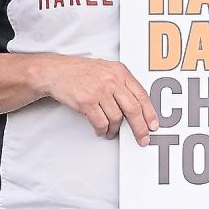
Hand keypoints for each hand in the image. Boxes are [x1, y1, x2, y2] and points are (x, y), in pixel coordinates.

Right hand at [35, 54, 157, 144]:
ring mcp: (99, 90)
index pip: (142, 95)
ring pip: (116, 118)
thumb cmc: (81, 72)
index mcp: (120, 72)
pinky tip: (101, 130)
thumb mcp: (107, 70)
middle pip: (133, 109)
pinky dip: (102, 130)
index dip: (150, 113)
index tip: (153, 125)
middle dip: (140, 128)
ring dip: (115, 129)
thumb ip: (123, 85)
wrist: (55, 71)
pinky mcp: (86, 101)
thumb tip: (138, 108)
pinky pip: (100, 122)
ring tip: (112, 131)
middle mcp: (112, 80)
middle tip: (142, 138)